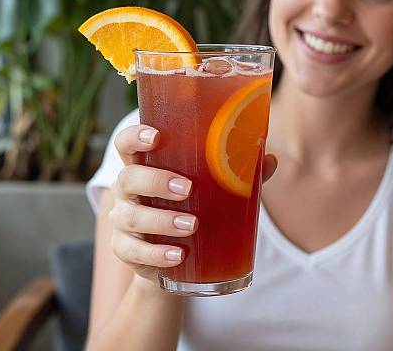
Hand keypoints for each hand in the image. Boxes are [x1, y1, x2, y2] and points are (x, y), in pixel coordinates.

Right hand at [108, 124, 276, 282]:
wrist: (174, 255)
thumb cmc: (192, 207)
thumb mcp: (211, 188)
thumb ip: (238, 172)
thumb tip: (270, 159)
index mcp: (146, 165)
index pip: (126, 144)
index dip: (135, 137)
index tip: (155, 136)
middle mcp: (128, 190)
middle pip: (128, 178)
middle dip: (156, 181)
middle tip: (187, 189)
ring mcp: (122, 220)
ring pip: (131, 216)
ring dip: (162, 220)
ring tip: (192, 225)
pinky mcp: (125, 250)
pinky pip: (134, 252)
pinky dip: (157, 254)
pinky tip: (179, 256)